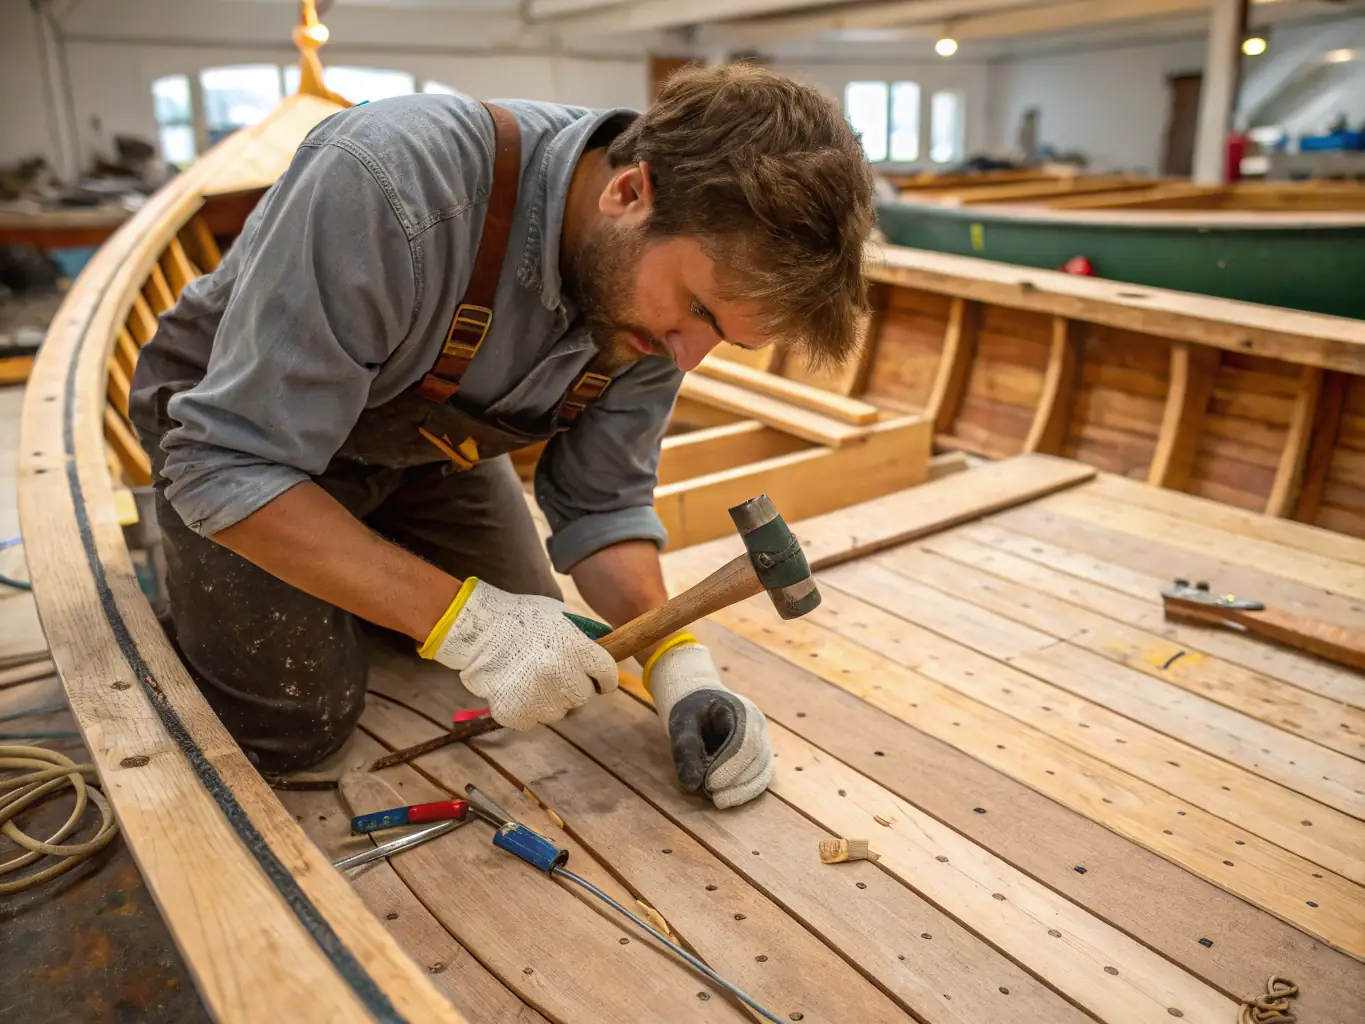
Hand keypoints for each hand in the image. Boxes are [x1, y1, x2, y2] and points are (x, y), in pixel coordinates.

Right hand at [419, 577, 618, 728]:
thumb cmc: (521, 618)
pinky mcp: (519, 715)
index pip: (608, 676)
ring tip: (530, 678)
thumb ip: (585, 638)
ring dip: (550, 700)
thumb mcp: (561, 617)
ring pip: (559, 712)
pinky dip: (527, 709)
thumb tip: (608, 650)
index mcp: (578, 649)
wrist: (477, 629)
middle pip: (584, 696)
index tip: (598, 679)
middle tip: (555, 673)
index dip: (603, 678)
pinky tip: (516, 688)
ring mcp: (541, 699)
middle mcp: (563, 676)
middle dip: (574, 687)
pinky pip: (534, 719)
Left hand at [644, 634, 772, 808]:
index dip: (731, 767)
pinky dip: (746, 791)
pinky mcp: (760, 756)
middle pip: (758, 759)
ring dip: (743, 790)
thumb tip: (691, 786)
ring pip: (764, 771)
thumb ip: (685, 752)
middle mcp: (758, 725)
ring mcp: (763, 740)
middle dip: (737, 782)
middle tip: (713, 797)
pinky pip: (761, 777)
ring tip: (719, 800)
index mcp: (742, 710)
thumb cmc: (691, 711)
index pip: (746, 742)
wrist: (700, 701)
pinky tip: (728, 798)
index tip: (710, 785)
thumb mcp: (681, 725)